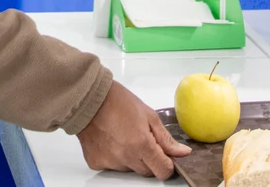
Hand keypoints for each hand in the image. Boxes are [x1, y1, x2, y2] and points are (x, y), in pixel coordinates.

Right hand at [76, 81, 192, 178]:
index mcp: (141, 145)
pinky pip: (112, 166)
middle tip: (141, 139)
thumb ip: (166, 138)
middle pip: (147, 171)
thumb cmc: (117, 101)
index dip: (167, 164)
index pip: (163, 171)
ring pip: (130, 169)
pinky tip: (111, 140)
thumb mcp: (148, 115)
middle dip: (149, 159)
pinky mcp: (97, 162)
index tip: (164, 156)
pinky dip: (114, 157)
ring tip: (123, 136)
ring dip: (131, 158)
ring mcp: (110, 162)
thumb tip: (182, 152)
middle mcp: (126, 157)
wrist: (87, 98)